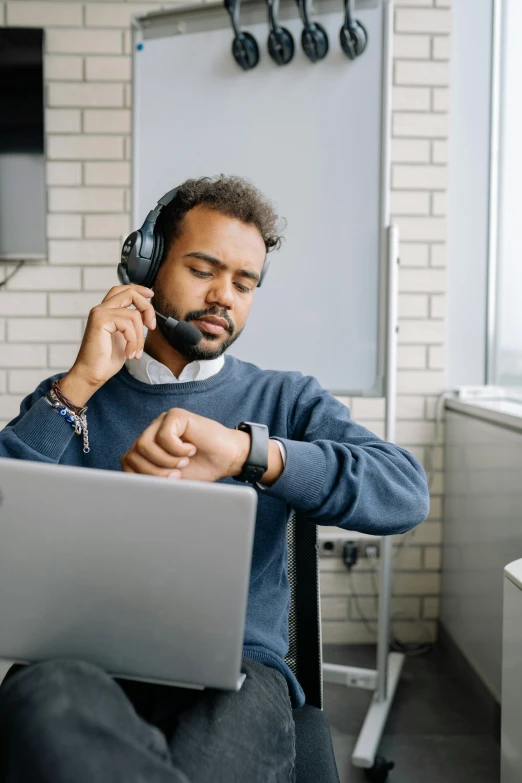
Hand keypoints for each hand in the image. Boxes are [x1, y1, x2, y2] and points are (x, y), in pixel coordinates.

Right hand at [59, 285, 155, 405]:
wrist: (92, 374)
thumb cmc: (106, 360)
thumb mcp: (124, 338)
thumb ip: (131, 324)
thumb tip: (146, 316)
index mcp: (106, 311)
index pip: (122, 290)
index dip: (138, 289)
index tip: (151, 295)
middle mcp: (101, 309)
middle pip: (129, 293)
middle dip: (147, 308)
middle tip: (151, 326)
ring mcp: (100, 313)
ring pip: (133, 314)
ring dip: (139, 337)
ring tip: (135, 352)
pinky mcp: (100, 321)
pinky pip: (128, 324)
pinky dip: (133, 341)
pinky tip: (129, 353)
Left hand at [121, 408, 250, 482]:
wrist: (228, 459)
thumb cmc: (201, 469)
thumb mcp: (171, 480)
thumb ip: (151, 479)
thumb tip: (131, 488)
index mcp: (148, 448)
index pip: (128, 462)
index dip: (140, 477)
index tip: (162, 485)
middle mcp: (152, 432)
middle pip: (134, 453)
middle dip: (152, 472)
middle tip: (175, 476)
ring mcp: (162, 422)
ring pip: (145, 445)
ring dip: (165, 461)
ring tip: (183, 463)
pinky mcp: (175, 415)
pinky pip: (164, 436)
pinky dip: (177, 450)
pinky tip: (191, 449)